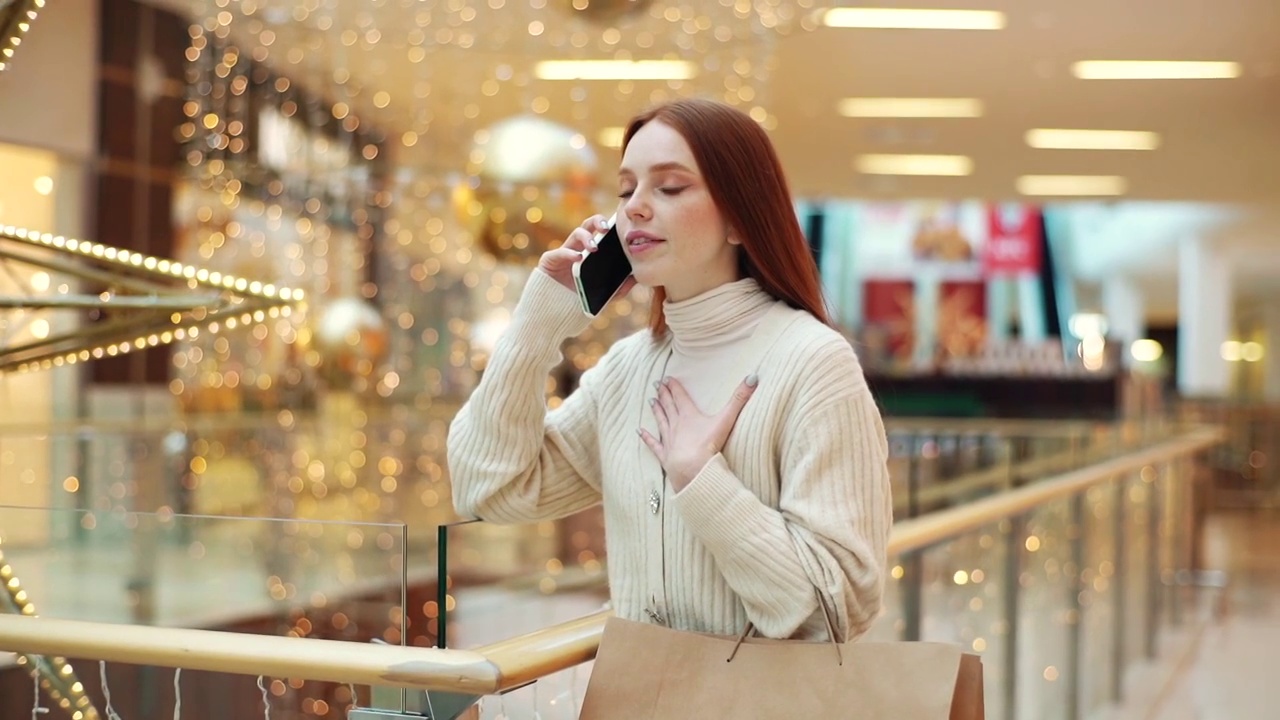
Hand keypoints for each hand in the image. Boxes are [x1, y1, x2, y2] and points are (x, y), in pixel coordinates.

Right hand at [537, 214, 635, 295]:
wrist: (556, 312)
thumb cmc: (582, 300)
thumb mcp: (606, 295)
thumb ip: (621, 287)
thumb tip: (637, 277)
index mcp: (591, 251)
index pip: (602, 232)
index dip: (610, 225)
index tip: (621, 227)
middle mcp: (578, 247)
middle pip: (588, 225)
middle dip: (597, 222)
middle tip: (606, 228)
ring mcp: (564, 252)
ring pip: (575, 234)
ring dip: (586, 238)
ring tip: (594, 248)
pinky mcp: (550, 260)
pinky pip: (560, 252)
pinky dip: (570, 254)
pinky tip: (578, 258)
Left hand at [638, 375, 758, 491]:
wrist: (693, 469)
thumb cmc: (709, 445)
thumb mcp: (726, 419)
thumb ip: (739, 399)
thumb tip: (753, 377)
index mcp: (689, 415)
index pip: (680, 397)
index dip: (674, 387)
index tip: (667, 378)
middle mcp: (676, 425)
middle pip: (669, 407)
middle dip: (664, 395)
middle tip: (657, 385)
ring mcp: (669, 441)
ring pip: (661, 422)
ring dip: (657, 411)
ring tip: (650, 401)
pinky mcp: (665, 456)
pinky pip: (654, 444)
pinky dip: (647, 437)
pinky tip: (639, 432)